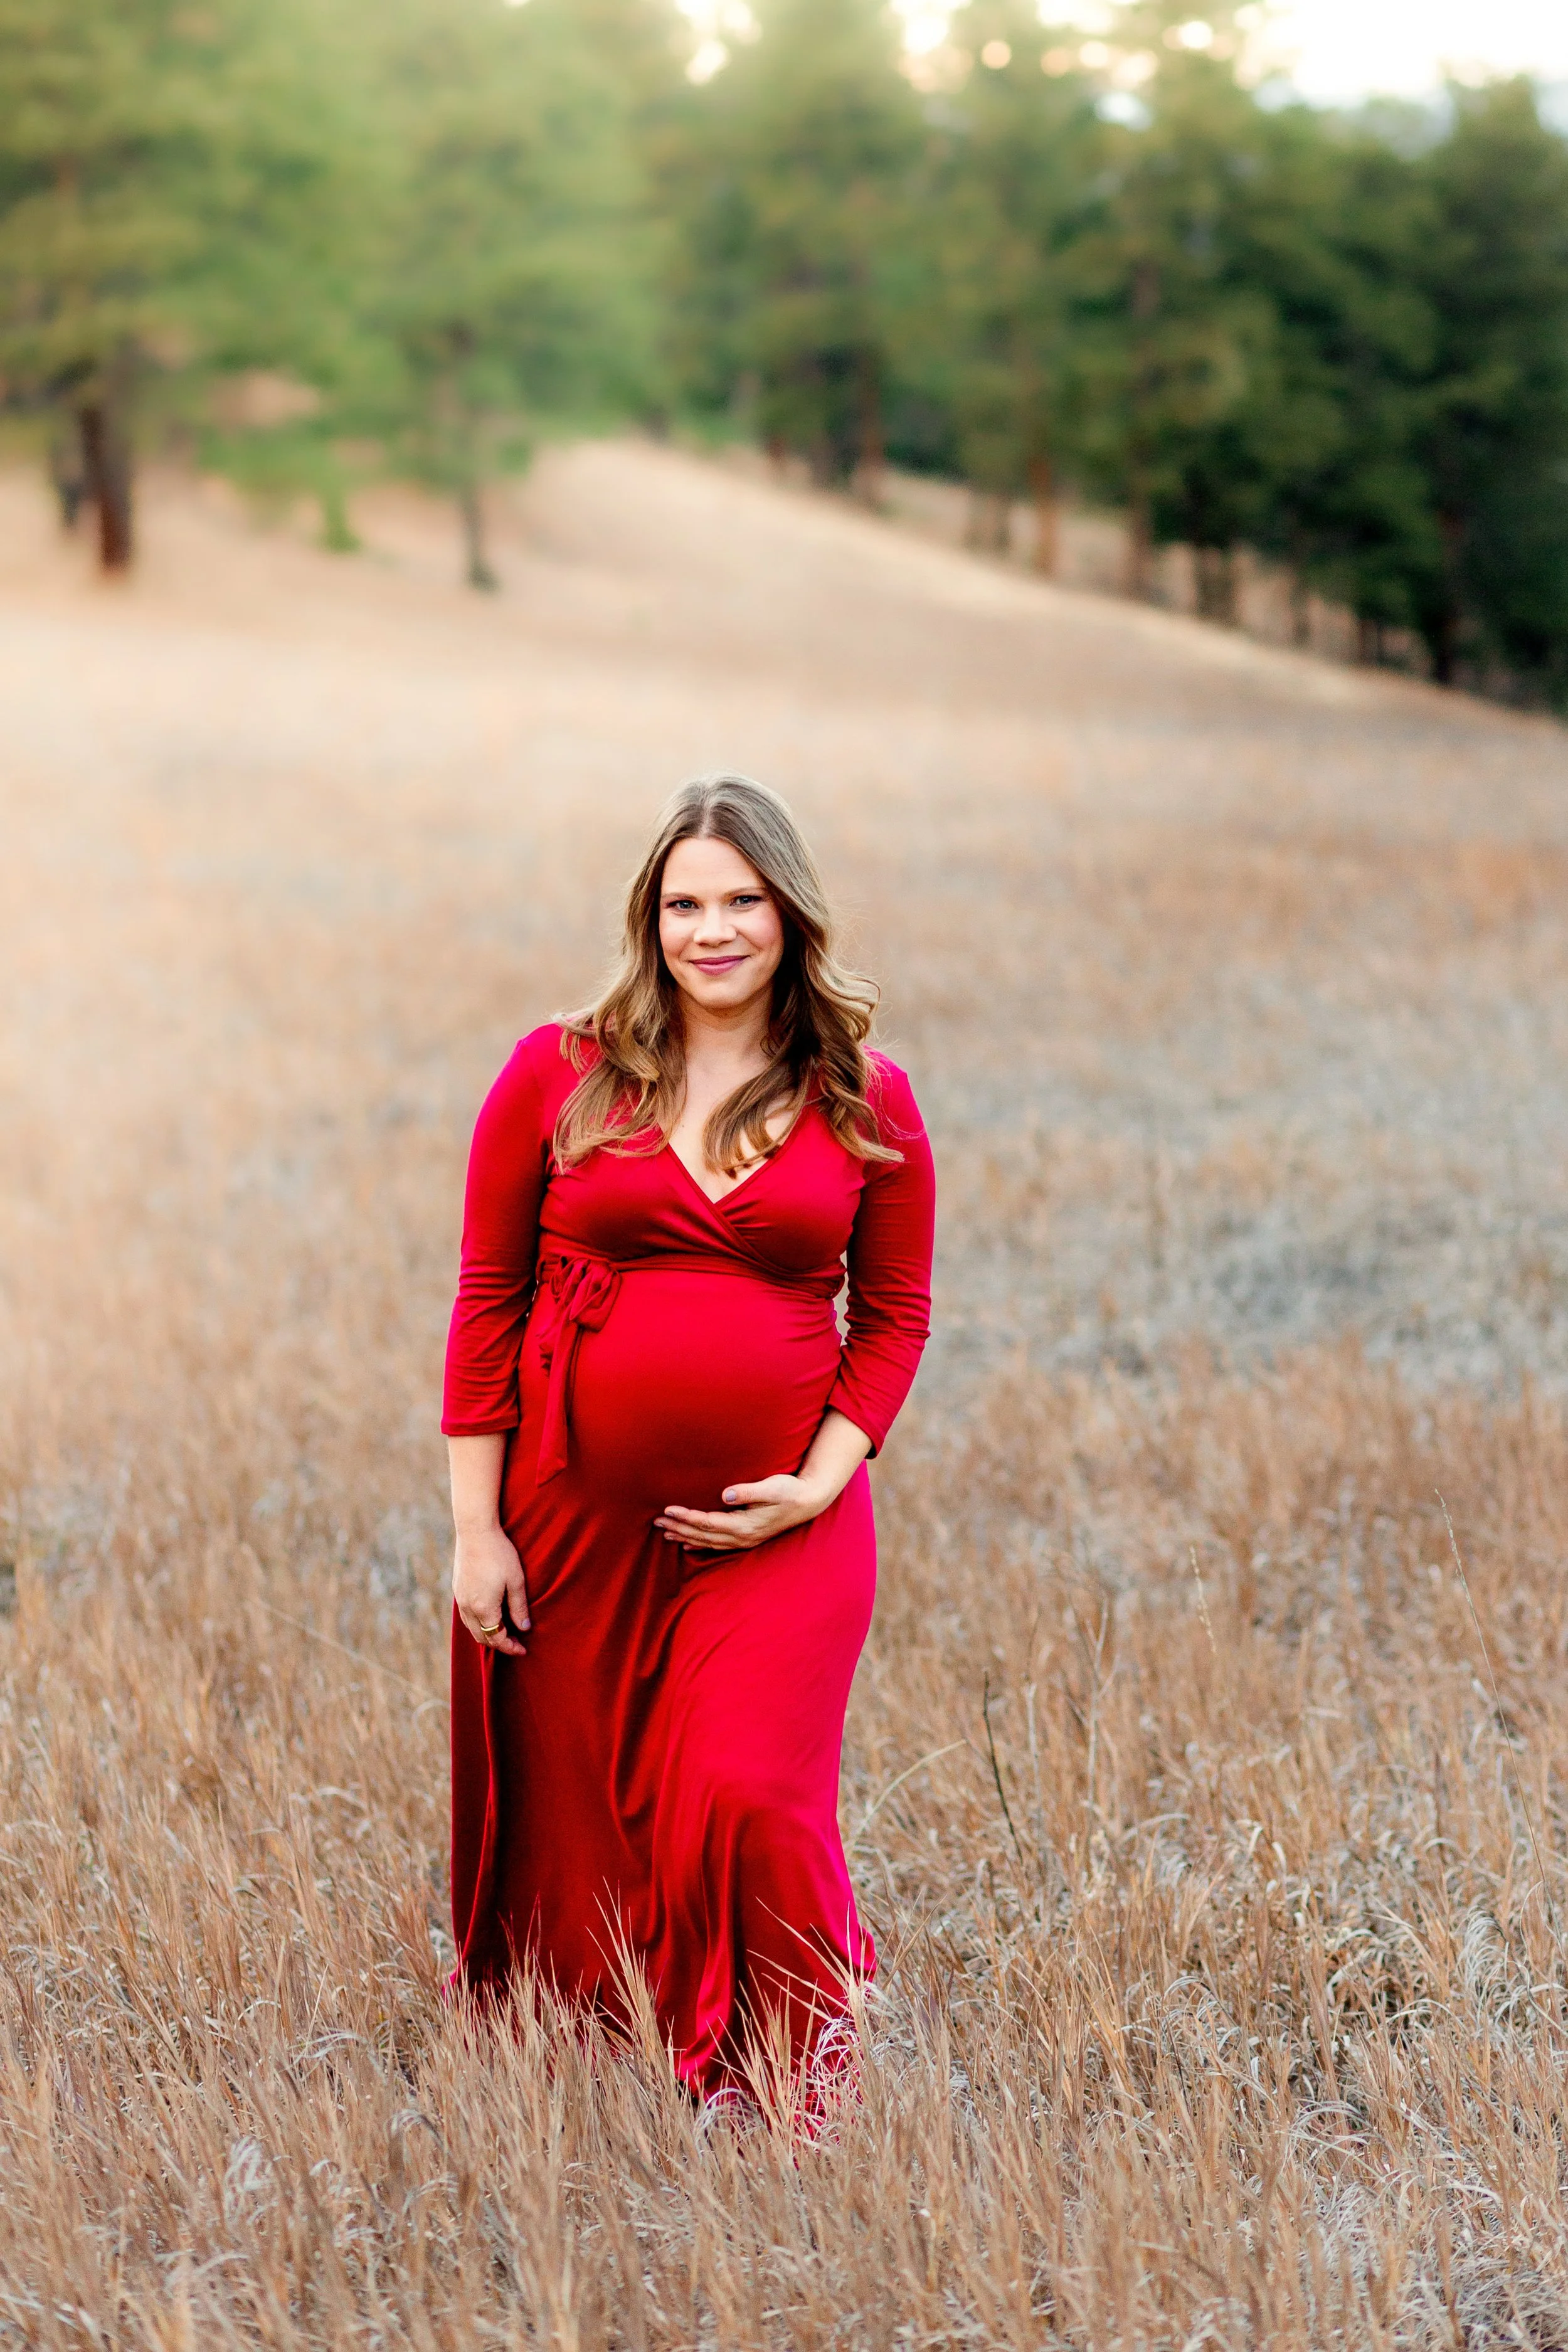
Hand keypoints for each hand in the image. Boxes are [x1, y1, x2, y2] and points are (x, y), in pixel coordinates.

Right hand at [453, 1524, 530, 1655]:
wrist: (475, 1531)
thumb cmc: (499, 1554)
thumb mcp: (516, 1581)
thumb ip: (519, 1608)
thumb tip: (523, 1628)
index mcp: (484, 1608)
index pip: (497, 1638)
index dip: (510, 1647)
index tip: (523, 1649)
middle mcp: (468, 1608)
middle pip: (482, 1638)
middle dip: (499, 1644)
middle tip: (516, 1643)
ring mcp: (460, 1599)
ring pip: (471, 1628)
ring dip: (487, 1635)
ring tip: (503, 1632)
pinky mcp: (457, 1589)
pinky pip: (466, 1616)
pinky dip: (478, 1623)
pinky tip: (489, 1616)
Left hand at [655, 1474, 829, 1555]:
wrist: (809, 1502)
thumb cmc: (790, 1490)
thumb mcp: (772, 1487)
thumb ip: (748, 1491)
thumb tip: (725, 1494)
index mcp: (745, 1524)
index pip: (708, 1522)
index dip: (687, 1516)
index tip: (668, 1509)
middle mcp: (742, 1536)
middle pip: (703, 1534)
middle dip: (679, 1527)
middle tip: (657, 1521)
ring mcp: (744, 1540)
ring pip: (707, 1542)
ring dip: (685, 1536)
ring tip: (666, 1532)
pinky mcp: (746, 1537)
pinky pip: (717, 1545)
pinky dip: (699, 1544)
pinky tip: (687, 1543)